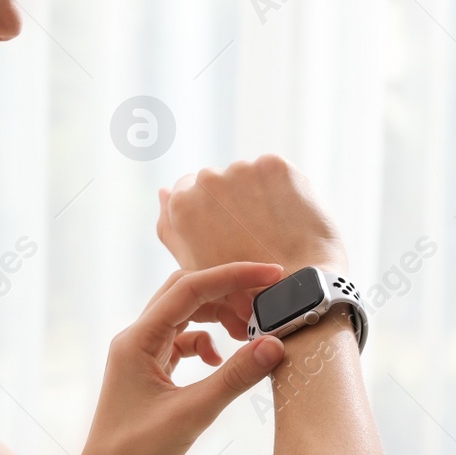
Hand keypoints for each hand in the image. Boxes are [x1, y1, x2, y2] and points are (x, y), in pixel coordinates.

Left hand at [71, 262, 287, 454]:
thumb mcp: (192, 414)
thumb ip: (234, 377)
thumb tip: (274, 344)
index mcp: (136, 339)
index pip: (188, 288)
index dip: (232, 276)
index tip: (270, 274)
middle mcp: (136, 340)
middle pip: (186, 294)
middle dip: (227, 293)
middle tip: (266, 305)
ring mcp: (142, 357)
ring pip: (186, 317)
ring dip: (219, 318)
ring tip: (251, 333)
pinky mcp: (151, 375)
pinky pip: (184, 343)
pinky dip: (208, 344)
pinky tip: (222, 363)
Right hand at [157, 155, 348, 275]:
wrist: (292, 288)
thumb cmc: (238, 286)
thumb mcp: (191, 263)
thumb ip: (169, 227)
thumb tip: (163, 191)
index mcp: (182, 204)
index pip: (188, 189)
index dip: (209, 211)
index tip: (225, 228)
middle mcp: (206, 180)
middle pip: (218, 181)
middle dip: (231, 200)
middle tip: (250, 234)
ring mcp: (241, 170)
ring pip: (248, 176)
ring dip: (257, 194)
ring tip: (272, 229)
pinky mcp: (274, 166)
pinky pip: (275, 174)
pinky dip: (282, 191)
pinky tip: (288, 218)